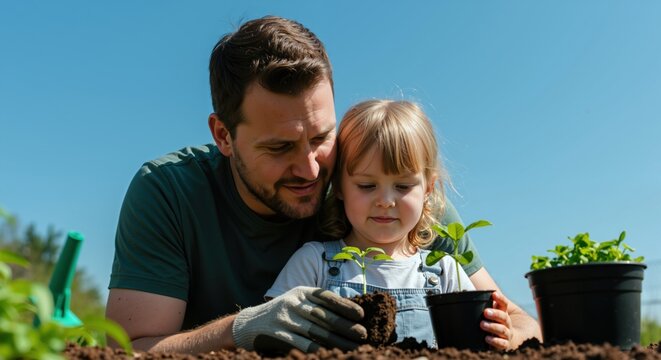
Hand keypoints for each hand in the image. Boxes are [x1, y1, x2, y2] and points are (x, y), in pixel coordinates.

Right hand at [232, 286, 366, 353]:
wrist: (250, 323)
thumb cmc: (283, 313)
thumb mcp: (298, 302)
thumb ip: (317, 306)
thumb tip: (349, 316)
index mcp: (302, 292)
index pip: (327, 297)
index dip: (345, 306)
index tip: (360, 315)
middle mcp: (293, 301)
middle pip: (324, 315)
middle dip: (346, 326)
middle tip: (363, 334)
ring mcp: (284, 317)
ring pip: (316, 331)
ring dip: (336, 341)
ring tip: (352, 348)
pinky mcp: (277, 332)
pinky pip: (300, 343)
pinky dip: (316, 349)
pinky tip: (329, 354)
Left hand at [480, 291, 512, 349]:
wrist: (507, 338)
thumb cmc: (494, 322)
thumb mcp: (491, 312)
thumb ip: (481, 305)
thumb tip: (464, 293)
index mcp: (503, 312)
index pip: (504, 304)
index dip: (500, 299)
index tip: (494, 294)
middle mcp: (507, 323)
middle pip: (504, 317)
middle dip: (495, 314)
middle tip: (485, 312)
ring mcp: (507, 333)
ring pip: (502, 330)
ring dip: (492, 327)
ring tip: (482, 324)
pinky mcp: (505, 344)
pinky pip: (502, 344)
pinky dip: (495, 341)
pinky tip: (486, 338)